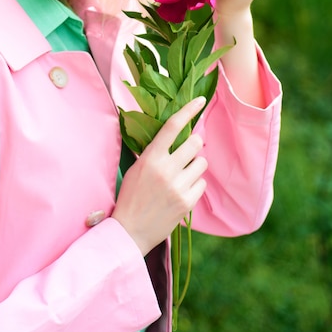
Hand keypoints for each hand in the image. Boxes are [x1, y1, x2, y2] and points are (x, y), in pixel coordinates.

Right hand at [112, 97, 207, 255]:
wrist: (130, 231)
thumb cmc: (131, 196)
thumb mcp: (136, 168)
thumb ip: (153, 151)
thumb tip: (171, 133)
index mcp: (150, 158)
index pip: (173, 127)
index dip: (188, 110)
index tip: (200, 100)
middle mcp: (166, 169)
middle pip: (195, 143)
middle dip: (193, 144)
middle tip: (186, 151)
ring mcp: (178, 186)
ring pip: (202, 162)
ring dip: (194, 165)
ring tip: (181, 175)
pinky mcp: (187, 202)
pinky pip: (202, 183)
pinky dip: (194, 184)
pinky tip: (181, 191)